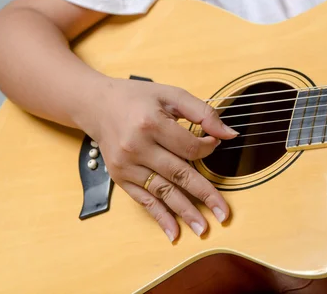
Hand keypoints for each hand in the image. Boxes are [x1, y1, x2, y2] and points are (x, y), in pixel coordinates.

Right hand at [77, 77, 238, 241]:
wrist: (97, 106)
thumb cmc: (137, 98)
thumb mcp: (171, 94)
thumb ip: (202, 112)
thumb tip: (228, 134)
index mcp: (151, 123)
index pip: (189, 146)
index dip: (208, 149)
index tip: (214, 146)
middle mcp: (137, 147)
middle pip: (178, 173)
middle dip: (204, 194)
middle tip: (224, 213)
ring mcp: (127, 165)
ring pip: (163, 191)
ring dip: (185, 211)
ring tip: (203, 228)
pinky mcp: (121, 178)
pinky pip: (144, 201)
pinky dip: (160, 217)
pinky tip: (174, 232)